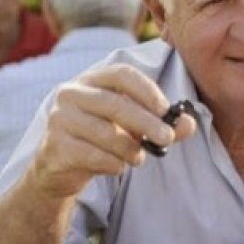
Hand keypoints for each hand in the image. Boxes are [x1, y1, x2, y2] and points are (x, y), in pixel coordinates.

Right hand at [28, 64, 196, 198]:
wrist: (59, 169)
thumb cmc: (102, 140)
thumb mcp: (134, 129)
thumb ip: (162, 124)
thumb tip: (189, 124)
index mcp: (92, 80)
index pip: (121, 74)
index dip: (146, 89)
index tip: (166, 109)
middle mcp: (71, 94)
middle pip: (114, 103)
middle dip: (146, 122)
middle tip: (167, 138)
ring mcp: (59, 119)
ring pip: (104, 132)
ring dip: (129, 148)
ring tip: (139, 158)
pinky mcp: (54, 146)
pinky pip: (91, 155)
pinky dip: (112, 163)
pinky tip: (118, 166)